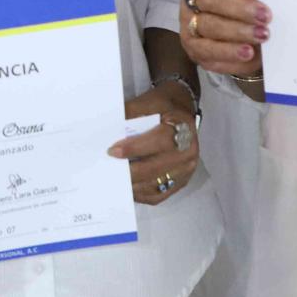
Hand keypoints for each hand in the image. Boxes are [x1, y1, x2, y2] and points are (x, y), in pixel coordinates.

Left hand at [109, 80, 199, 204]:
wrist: (181, 109)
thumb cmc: (163, 105)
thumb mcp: (148, 101)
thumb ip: (129, 114)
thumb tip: (107, 131)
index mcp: (184, 128)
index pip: (158, 142)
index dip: (134, 148)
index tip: (112, 151)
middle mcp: (189, 152)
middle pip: (155, 168)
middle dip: (129, 171)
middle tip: (108, 170)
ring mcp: (186, 170)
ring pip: (155, 185)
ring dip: (133, 185)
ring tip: (114, 180)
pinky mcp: (181, 182)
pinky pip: (158, 195)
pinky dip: (141, 194)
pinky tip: (127, 187)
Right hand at [179, 0, 269, 75]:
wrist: (237, 31)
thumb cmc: (244, 1)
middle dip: (239, 7)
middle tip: (266, 16)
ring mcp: (188, 23)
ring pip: (209, 26)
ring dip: (238, 31)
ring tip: (262, 35)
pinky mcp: (193, 47)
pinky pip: (208, 51)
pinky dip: (229, 52)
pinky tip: (248, 52)